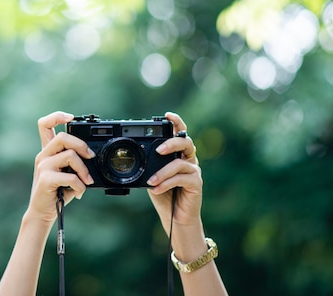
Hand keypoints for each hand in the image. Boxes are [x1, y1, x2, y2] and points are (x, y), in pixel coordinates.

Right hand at [25, 111, 94, 224]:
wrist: (43, 212)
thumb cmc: (57, 191)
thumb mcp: (66, 172)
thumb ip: (74, 161)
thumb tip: (92, 155)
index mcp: (47, 151)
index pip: (44, 124)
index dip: (57, 116)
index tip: (71, 117)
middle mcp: (43, 155)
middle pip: (63, 136)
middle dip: (81, 145)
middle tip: (91, 157)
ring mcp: (42, 166)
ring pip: (70, 155)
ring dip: (84, 170)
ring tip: (87, 181)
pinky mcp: (45, 179)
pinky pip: (70, 176)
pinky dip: (80, 185)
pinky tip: (80, 192)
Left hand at [147, 112, 202, 230]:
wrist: (175, 218)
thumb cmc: (164, 195)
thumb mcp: (152, 176)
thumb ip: (150, 165)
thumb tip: (136, 157)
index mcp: (178, 154)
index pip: (180, 133)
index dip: (176, 122)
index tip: (167, 115)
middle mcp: (188, 159)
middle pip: (185, 142)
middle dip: (172, 143)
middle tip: (158, 149)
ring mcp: (194, 171)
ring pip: (180, 163)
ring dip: (162, 172)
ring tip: (151, 181)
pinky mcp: (196, 183)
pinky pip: (181, 178)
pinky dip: (166, 183)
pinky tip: (156, 189)